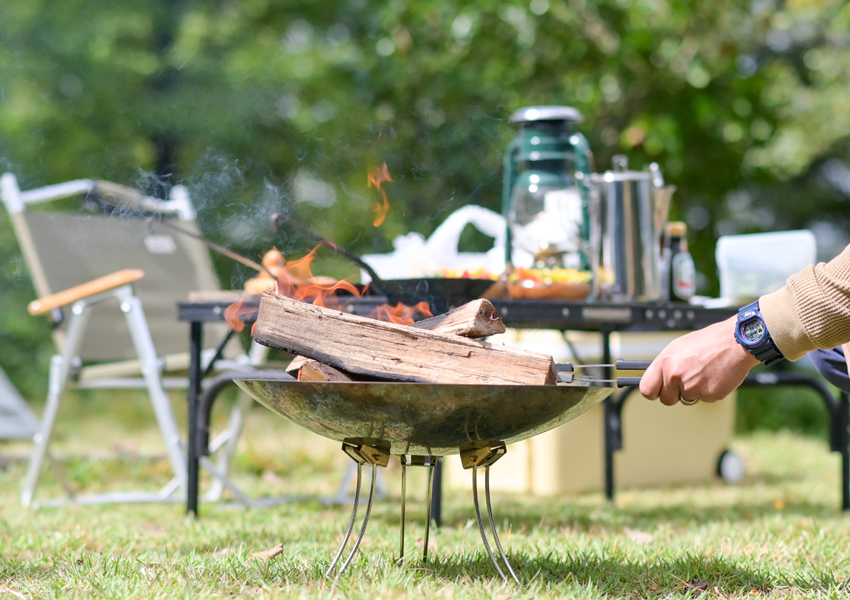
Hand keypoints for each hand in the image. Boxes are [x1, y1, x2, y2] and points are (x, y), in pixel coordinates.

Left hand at [639, 316, 760, 405]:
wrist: (734, 342)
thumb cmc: (707, 342)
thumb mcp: (678, 348)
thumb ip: (665, 365)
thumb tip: (657, 379)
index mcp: (665, 363)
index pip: (646, 389)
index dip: (652, 392)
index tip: (657, 391)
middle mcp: (676, 376)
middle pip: (666, 399)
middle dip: (675, 394)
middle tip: (686, 381)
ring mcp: (692, 387)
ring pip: (686, 399)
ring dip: (693, 391)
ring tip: (703, 373)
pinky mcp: (709, 395)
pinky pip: (704, 399)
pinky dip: (708, 391)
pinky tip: (714, 376)